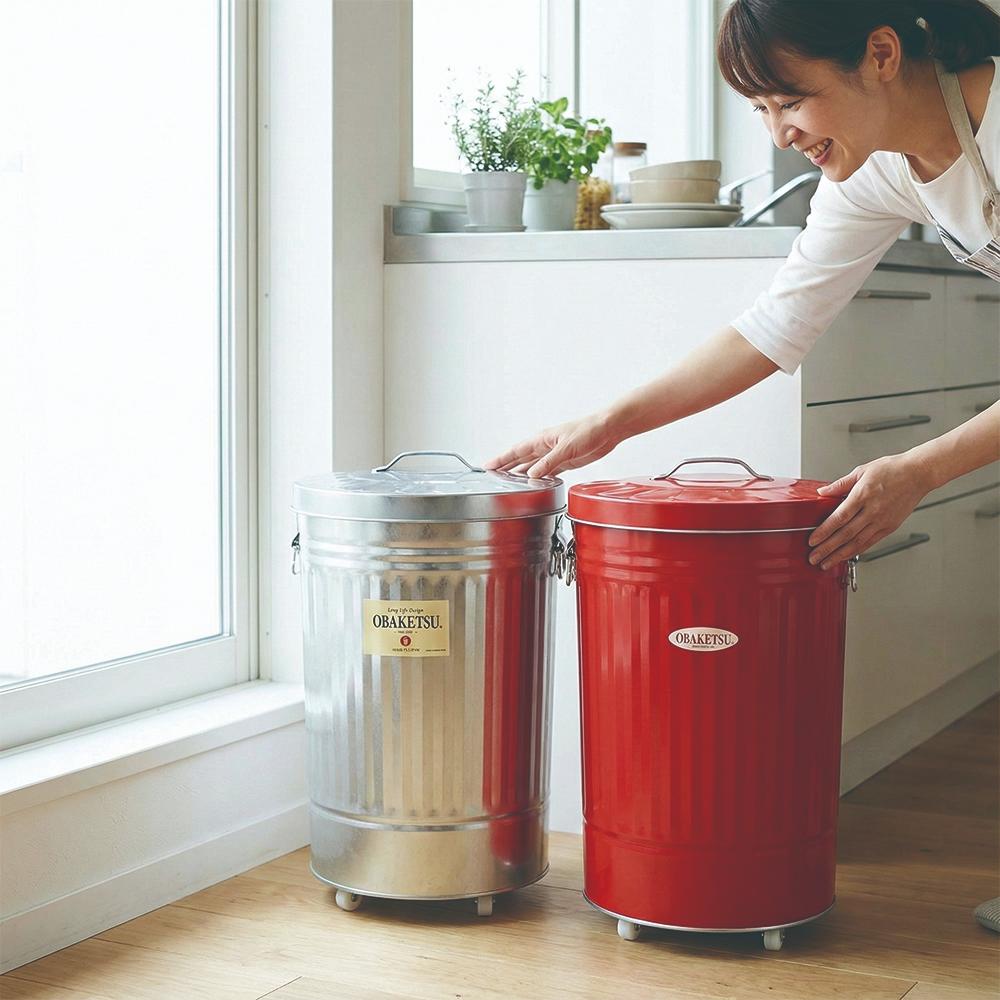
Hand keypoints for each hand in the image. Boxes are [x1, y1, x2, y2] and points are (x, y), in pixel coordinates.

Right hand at [483, 411, 620, 478]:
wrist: (608, 429)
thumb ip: (548, 462)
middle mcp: (545, 447)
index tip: (487, 466)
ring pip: (532, 466)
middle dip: (505, 467)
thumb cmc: (589, 430)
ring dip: (521, 474)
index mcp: (542, 439)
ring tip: (509, 483)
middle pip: (520, 459)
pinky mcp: (566, 461)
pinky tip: (534, 484)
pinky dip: (540, 478)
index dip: (501, 459)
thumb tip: (531, 474)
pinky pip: (548, 471)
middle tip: (491, 476)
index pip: (515, 451)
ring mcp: (555, 454)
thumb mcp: (566, 448)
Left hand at [808, 453, 932, 569]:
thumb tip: (822, 492)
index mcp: (863, 494)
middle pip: (846, 534)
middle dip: (827, 548)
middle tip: (814, 558)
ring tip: (826, 563)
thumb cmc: (892, 469)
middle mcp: (873, 510)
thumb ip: (840, 484)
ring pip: (857, 542)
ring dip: (840, 555)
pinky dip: (856, 551)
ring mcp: (882, 520)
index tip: (812, 540)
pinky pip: (870, 542)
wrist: (918, 474)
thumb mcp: (862, 471)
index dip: (824, 531)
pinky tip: (845, 556)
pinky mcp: (890, 527)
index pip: (839, 517)